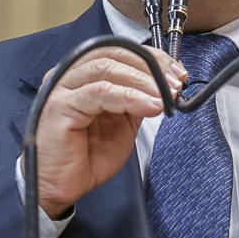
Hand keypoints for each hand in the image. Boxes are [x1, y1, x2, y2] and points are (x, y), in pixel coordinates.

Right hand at [34, 44, 184, 217]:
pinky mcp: (61, 105)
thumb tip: (166, 86)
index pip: (121, 51)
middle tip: (176, 83)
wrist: (61, 186)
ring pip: (107, 68)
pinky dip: (130, 96)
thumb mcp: (123, 123)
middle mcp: (70, 74)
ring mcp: (62, 87)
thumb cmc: (86, 156)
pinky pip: (100, 92)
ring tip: (165, 96)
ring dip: (143, 80)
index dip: (153, 57)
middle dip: (152, 66)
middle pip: (115, 53)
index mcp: (85, 74)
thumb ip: (138, 100)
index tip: (178, 72)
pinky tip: (150, 105)